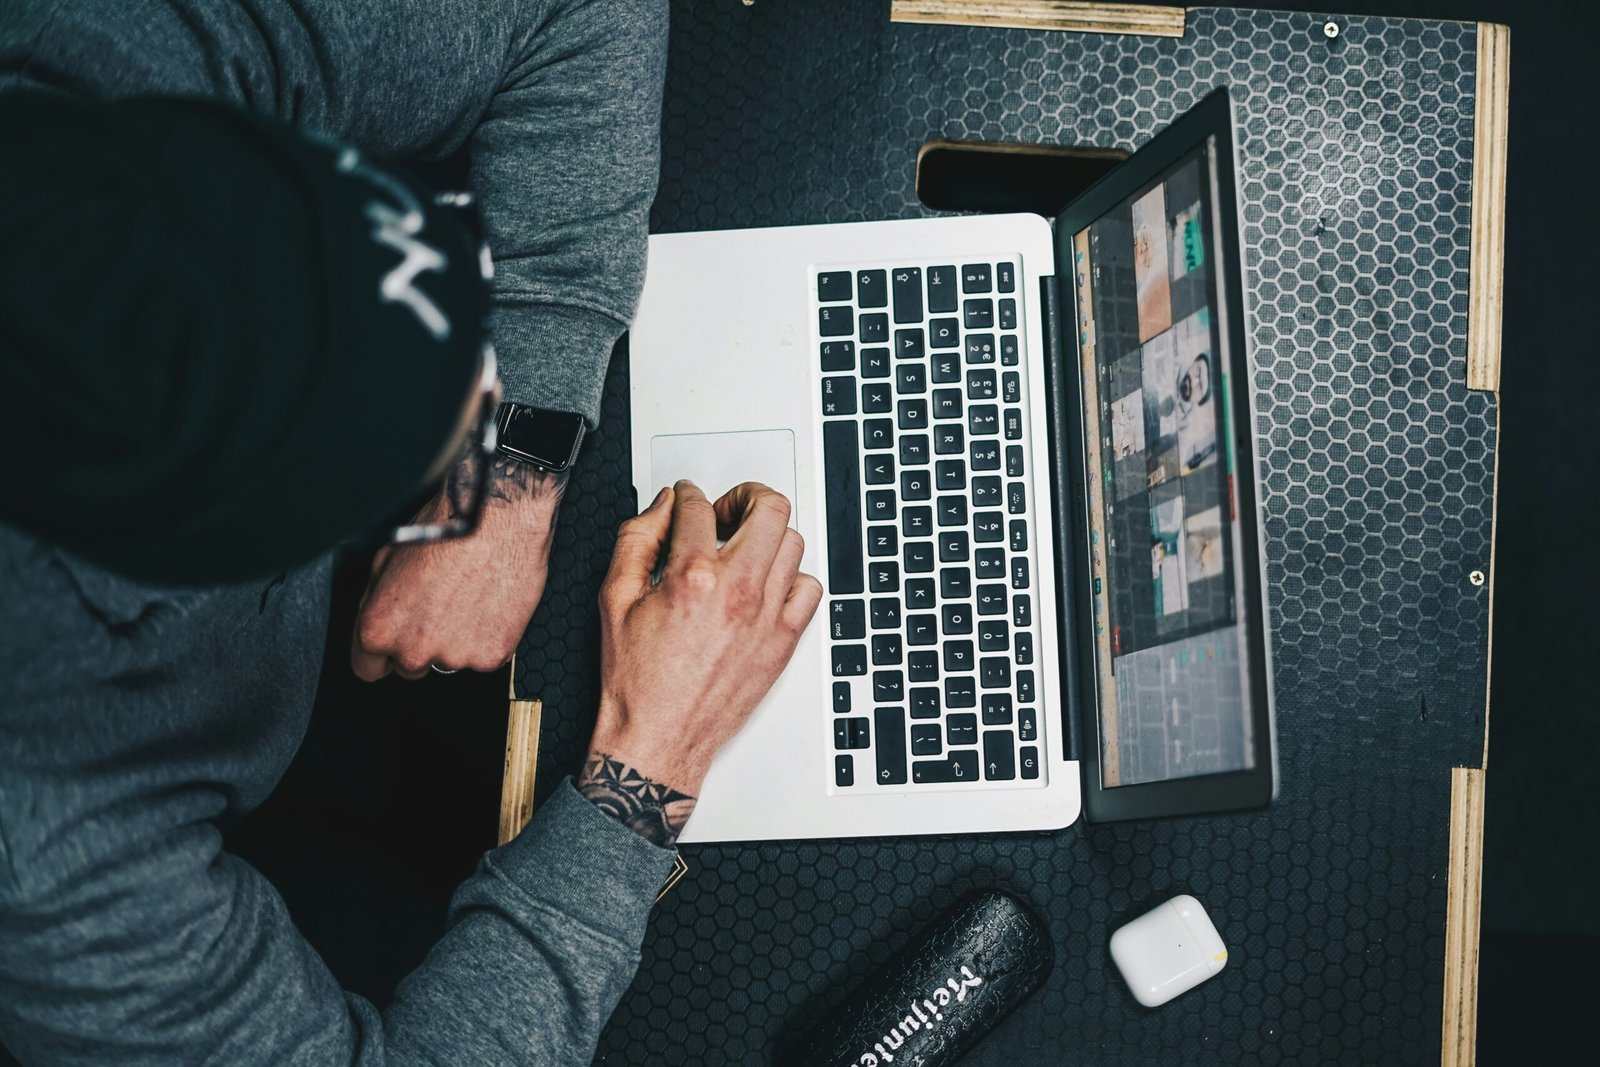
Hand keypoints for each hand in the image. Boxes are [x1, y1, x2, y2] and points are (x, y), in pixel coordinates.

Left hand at [351, 456, 567, 679]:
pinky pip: (485, 655)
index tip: (399, 635)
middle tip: (441, 604)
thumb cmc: (445, 529)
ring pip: (450, 661)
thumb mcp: (387, 558)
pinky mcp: (491, 655)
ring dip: (458, 638)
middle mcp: (413, 650)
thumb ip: (376, 601)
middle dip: (422, 642)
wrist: (498, 518)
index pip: (368, 668)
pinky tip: (490, 602)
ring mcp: (454, 657)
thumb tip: (377, 618)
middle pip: (411, 667)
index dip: (383, 650)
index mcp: (378, 629)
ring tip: (470, 596)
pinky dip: (489, 635)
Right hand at [577, 481, 821, 844]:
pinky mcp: (784, 642)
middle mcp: (738, 592)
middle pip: (769, 507)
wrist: (659, 739)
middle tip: (727, 511)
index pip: (700, 505)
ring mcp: (767, 616)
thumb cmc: (636, 681)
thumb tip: (661, 507)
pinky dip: (792, 577)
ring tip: (744, 547)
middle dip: (745, 497)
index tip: (685, 499)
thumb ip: (636, 540)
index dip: (687, 494)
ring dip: (768, 535)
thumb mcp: (614, 599)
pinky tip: (767, 584)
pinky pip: (809, 588)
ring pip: (793, 543)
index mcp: (692, 576)